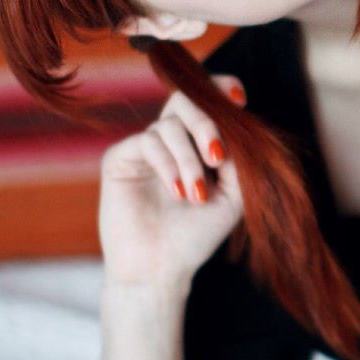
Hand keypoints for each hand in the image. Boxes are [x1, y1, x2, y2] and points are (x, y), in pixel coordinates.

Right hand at [97, 75, 246, 288]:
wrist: (162, 270)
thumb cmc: (196, 236)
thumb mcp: (233, 195)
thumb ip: (238, 159)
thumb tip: (235, 126)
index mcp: (196, 144)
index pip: (205, 101)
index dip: (220, 89)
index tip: (239, 99)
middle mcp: (169, 141)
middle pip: (184, 100)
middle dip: (206, 123)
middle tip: (218, 156)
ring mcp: (143, 148)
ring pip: (168, 126)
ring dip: (189, 160)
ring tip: (197, 195)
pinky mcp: (120, 159)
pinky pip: (147, 142)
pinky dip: (168, 164)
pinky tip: (178, 191)